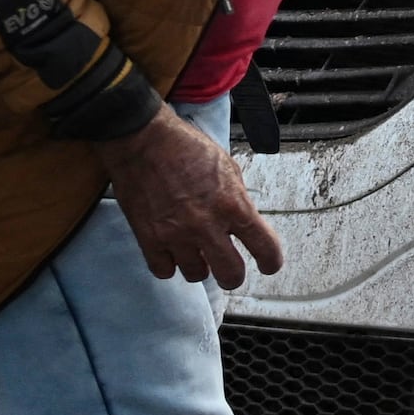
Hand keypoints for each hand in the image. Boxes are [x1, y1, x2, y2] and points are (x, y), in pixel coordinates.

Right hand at [108, 109, 282, 288]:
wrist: (142, 139)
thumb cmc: (183, 146)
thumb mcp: (225, 166)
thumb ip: (237, 198)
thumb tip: (243, 221)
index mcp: (233, 205)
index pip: (265, 247)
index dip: (271, 262)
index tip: (269, 265)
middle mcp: (207, 225)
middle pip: (230, 275)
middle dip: (232, 275)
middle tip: (228, 268)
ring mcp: (177, 235)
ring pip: (196, 275)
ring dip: (198, 265)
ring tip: (194, 250)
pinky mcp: (150, 239)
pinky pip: (164, 270)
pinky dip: (169, 264)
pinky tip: (171, 251)